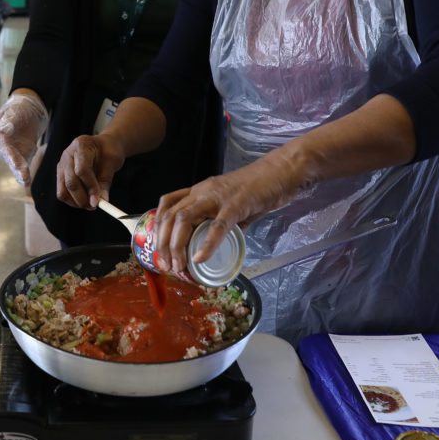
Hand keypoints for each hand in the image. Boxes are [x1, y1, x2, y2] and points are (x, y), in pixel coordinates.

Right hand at [0, 92, 48, 185]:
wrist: (29, 109)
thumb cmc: (20, 107)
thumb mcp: (15, 110)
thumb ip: (9, 121)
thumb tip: (2, 131)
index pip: (3, 145)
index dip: (9, 154)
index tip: (15, 162)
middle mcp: (2, 145)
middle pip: (8, 157)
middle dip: (15, 166)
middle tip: (22, 175)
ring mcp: (11, 151)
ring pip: (14, 163)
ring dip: (20, 172)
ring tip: (25, 180)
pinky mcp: (21, 154)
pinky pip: (22, 165)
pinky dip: (24, 172)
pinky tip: (27, 181)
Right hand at [56, 133, 126, 209]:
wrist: (102, 145)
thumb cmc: (108, 150)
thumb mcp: (112, 161)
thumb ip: (106, 180)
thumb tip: (102, 200)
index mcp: (81, 145)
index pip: (82, 170)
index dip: (90, 187)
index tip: (99, 200)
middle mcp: (67, 155)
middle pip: (70, 182)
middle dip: (83, 198)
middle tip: (95, 206)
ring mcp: (61, 165)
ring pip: (63, 190)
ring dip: (77, 202)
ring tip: (90, 204)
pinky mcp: (60, 175)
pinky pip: (62, 192)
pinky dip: (72, 201)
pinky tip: (84, 200)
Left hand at [151, 151, 302, 273]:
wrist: (280, 173)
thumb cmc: (257, 188)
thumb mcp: (229, 203)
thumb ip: (221, 221)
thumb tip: (215, 244)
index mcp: (199, 191)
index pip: (167, 204)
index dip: (158, 227)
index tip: (159, 248)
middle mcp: (202, 192)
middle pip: (170, 216)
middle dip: (163, 244)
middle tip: (167, 265)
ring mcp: (217, 198)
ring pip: (185, 220)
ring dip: (177, 246)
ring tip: (180, 266)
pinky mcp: (236, 205)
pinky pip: (217, 226)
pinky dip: (206, 244)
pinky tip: (200, 259)